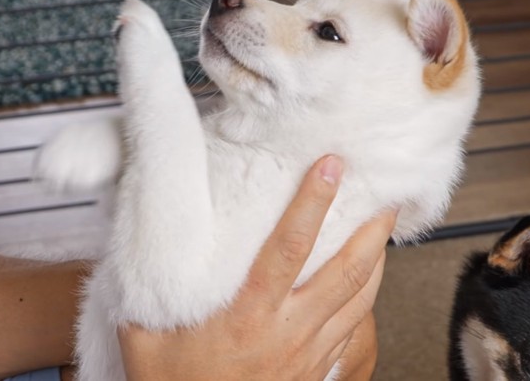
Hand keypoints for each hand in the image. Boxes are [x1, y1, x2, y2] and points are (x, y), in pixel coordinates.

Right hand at [118, 155, 396, 380]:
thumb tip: (149, 237)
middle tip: (384, 194)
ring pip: (360, 299)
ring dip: (377, 259)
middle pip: (346, 271)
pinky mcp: (317, 369)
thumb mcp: (144, 335)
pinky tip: (368, 278)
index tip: (327, 168)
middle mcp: (287, 332)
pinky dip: (367, 295)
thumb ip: (149, 285)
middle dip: (371, 228)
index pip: (289, 247)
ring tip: (383, 227)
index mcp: (247, 317)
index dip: (311, 203)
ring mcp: (309, 353)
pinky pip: (355, 327)